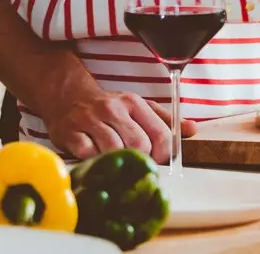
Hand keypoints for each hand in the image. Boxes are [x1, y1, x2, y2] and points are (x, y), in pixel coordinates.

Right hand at [44, 85, 196, 163]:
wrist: (67, 96)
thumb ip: (165, 119)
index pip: (160, 135)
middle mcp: (113, 109)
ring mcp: (90, 120)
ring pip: (113, 149)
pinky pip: (87, 153)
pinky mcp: (70, 132)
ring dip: (116, 161)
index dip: (163, 155)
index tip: (157, 162)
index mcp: (134, 104)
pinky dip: (93, 160)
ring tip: (114, 161)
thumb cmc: (108, 106)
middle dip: (139, 160)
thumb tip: (192, 130)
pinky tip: (94, 157)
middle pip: (139, 145)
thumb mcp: (138, 107)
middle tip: (133, 163)